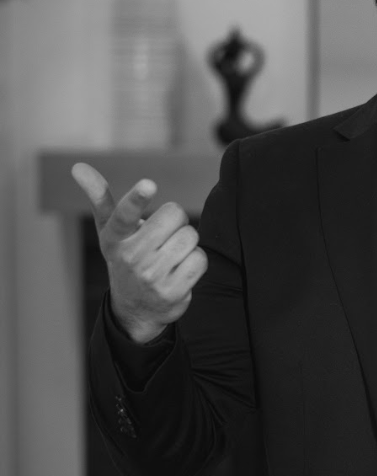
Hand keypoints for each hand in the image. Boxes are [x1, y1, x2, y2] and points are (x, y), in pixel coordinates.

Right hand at [71, 162, 207, 343]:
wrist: (136, 309)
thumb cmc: (125, 256)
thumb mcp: (110, 230)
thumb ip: (99, 197)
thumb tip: (78, 167)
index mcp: (115, 237)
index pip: (125, 214)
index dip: (137, 199)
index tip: (149, 184)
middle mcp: (131, 257)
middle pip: (175, 215)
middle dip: (176, 221)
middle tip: (164, 236)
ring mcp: (151, 277)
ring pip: (190, 237)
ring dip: (187, 243)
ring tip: (170, 255)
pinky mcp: (172, 291)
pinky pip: (200, 259)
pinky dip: (196, 261)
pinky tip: (179, 270)